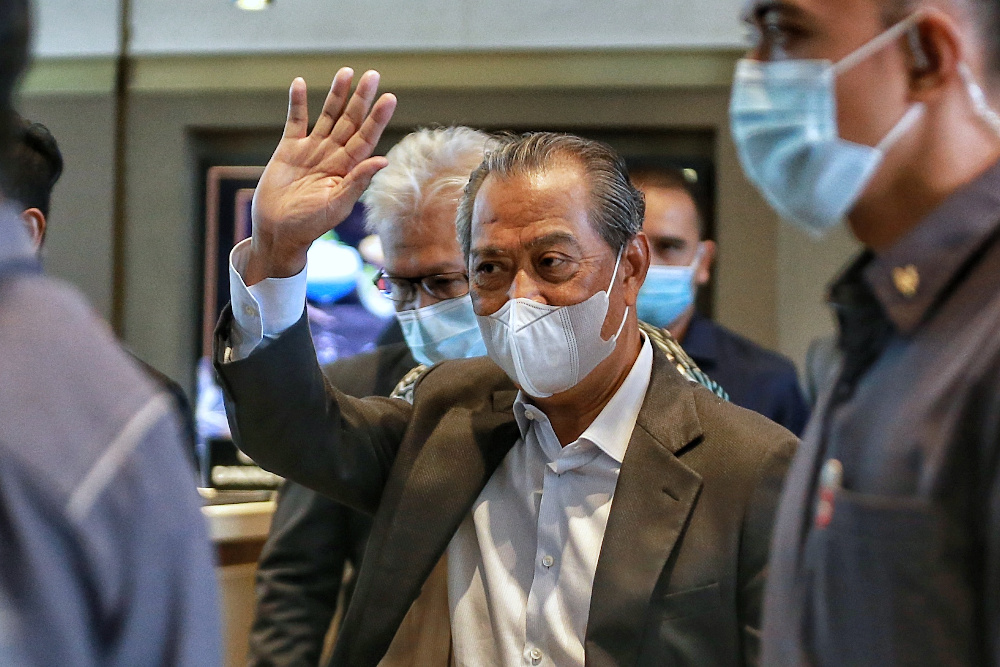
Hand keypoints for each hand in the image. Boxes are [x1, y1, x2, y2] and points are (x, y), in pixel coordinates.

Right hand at [244, 68, 396, 284]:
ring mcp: (312, 151)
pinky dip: (297, 103)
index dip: (377, 118)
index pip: (366, 138)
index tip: (389, 98)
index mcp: (348, 170)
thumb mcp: (337, 206)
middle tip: (372, 75)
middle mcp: (333, 156)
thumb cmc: (309, 226)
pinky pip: (295, 121)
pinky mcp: (289, 149)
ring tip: (346, 72)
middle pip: (350, 121)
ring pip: (327, 116)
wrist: (277, 232)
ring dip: (336, 95)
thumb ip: (357, 182)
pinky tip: (300, 83)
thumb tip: (383, 160)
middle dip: (361, 99)